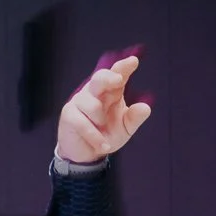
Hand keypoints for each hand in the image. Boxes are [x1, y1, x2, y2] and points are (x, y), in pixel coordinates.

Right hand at [56, 51, 152, 165]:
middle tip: (119, 80)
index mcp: (111, 91)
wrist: (87, 154)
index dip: (124, 67)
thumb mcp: (125, 128)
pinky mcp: (69, 114)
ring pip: (93, 105)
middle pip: (100, 78)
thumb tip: (145, 108)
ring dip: (101, 123)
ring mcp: (80, 101)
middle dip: (109, 78)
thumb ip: (134, 118)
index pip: (117, 74)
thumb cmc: (106, 134)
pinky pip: (83, 123)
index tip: (133, 62)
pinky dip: (95, 137)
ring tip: (104, 134)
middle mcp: (95, 92)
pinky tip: (103, 146)